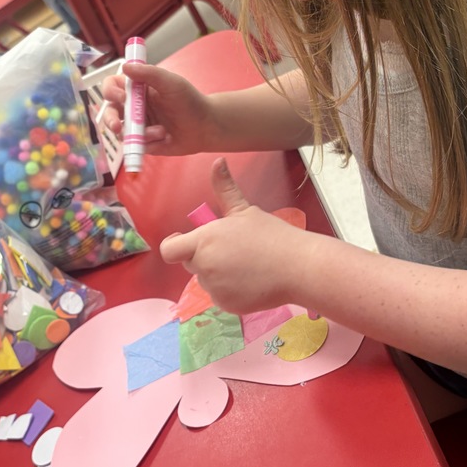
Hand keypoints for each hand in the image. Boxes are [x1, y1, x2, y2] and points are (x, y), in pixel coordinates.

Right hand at [100, 61, 215, 155]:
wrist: (205, 126)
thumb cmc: (189, 100)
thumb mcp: (170, 82)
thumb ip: (149, 73)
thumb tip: (125, 66)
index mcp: (137, 90)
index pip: (113, 87)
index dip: (110, 91)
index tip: (120, 97)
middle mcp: (133, 108)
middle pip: (109, 112)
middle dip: (110, 120)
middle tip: (116, 126)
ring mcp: (137, 127)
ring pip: (121, 132)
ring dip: (140, 133)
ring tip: (161, 131)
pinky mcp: (144, 143)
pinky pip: (136, 145)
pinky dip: (149, 142)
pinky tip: (165, 138)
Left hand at [160, 158, 314, 313]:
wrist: (297, 268)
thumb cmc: (271, 235)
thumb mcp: (244, 210)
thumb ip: (224, 188)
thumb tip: (217, 161)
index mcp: (204, 241)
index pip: (169, 250)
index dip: (175, 245)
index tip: (186, 241)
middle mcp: (204, 267)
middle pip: (190, 263)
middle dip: (204, 257)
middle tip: (232, 251)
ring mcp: (214, 289)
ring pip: (206, 280)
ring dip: (218, 274)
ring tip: (246, 265)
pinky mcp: (226, 305)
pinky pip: (220, 296)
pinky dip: (230, 291)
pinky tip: (250, 281)